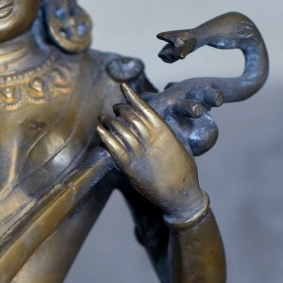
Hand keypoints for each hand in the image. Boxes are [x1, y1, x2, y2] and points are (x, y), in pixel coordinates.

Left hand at [97, 84, 205, 221]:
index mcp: (163, 131)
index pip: (143, 107)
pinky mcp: (130, 167)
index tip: (123, 87)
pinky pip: (113, 148)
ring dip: (108, 120)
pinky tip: (99, 130)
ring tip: (103, 118)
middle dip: (119, 109)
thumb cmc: (184, 170)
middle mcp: (150, 138)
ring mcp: (139, 152)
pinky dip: (104, 137)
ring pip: (118, 129)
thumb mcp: (179, 144)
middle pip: (128, 115)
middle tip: (115, 109)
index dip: (131, 96)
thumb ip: (165, 133)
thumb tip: (155, 123)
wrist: (181, 194)